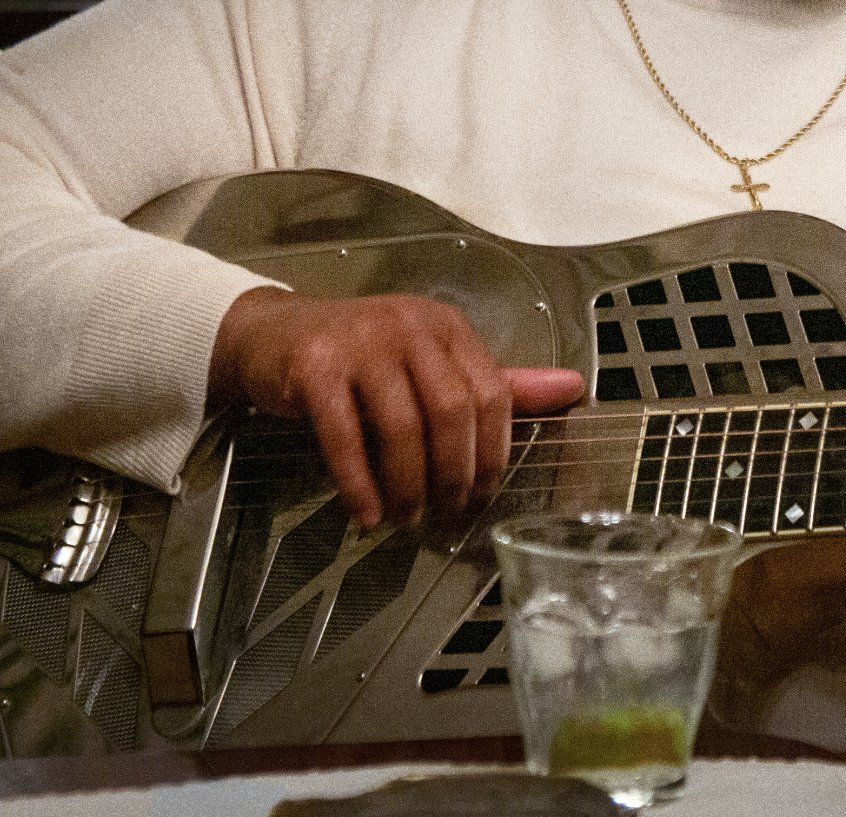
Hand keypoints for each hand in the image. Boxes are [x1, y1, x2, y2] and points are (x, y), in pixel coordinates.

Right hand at [209, 287, 583, 528]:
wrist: (272, 335)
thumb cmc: (360, 355)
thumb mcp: (431, 361)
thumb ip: (497, 382)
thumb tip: (573, 389)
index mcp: (447, 326)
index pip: (492, 392)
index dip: (493, 452)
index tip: (482, 493)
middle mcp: (410, 326)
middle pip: (452, 412)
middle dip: (453, 475)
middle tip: (444, 514)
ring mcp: (361, 342)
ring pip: (402, 426)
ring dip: (407, 486)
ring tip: (404, 520)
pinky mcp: (315, 365)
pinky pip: (345, 435)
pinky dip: (358, 484)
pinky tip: (365, 514)